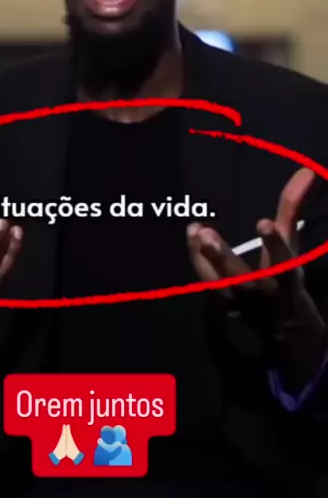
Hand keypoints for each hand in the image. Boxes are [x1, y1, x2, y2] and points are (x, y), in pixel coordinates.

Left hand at [187, 168, 326, 394]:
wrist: (284, 326)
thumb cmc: (285, 274)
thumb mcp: (292, 245)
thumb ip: (293, 209)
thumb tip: (307, 171)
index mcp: (285, 274)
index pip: (282, 259)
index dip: (274, 242)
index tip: (263, 223)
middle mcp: (261, 289)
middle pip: (239, 276)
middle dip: (222, 258)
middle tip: (206, 235)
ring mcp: (238, 299)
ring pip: (217, 280)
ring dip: (204, 257)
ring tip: (195, 230)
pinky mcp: (222, 303)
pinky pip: (206, 280)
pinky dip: (197, 257)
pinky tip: (191, 233)